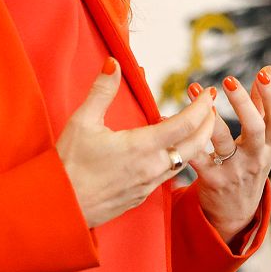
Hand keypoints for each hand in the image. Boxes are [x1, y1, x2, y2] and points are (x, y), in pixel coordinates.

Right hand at [56, 60, 217, 229]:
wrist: (60, 209)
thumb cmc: (68, 165)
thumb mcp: (82, 122)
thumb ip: (102, 91)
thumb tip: (113, 62)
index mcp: (141, 147)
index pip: (185, 124)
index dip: (201, 106)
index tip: (209, 92)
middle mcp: (152, 168)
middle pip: (196, 144)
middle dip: (208, 122)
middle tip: (211, 106)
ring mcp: (149, 185)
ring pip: (185, 161)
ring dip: (196, 141)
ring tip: (197, 124)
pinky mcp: (142, 196)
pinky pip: (170, 174)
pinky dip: (178, 157)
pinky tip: (170, 148)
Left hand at [190, 66, 270, 240]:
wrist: (237, 212)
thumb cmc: (249, 164)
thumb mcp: (263, 140)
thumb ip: (263, 104)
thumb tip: (269, 70)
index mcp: (269, 145)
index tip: (263, 75)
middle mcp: (255, 157)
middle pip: (255, 129)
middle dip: (243, 104)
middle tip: (228, 80)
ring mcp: (234, 170)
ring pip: (223, 143)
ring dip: (209, 116)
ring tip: (194, 90)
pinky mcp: (212, 180)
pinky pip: (196, 157)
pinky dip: (182, 138)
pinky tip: (167, 118)